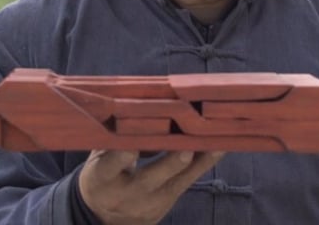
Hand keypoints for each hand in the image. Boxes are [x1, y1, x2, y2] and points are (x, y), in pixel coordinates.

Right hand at [78, 149, 224, 224]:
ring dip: (198, 161)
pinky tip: (220, 146)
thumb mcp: (98, 157)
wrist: (107, 217)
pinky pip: (189, 180)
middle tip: (186, 148)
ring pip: (177, 181)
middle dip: (169, 163)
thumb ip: (112, 136)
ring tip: (216, 142)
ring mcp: (150, 201)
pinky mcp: (169, 201)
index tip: (133, 144)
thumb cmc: (103, 174)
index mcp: (101, 178)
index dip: (122, 156)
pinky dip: (204, 162)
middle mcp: (126, 193)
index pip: (110, 166)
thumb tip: (132, 104)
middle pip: (149, 179)